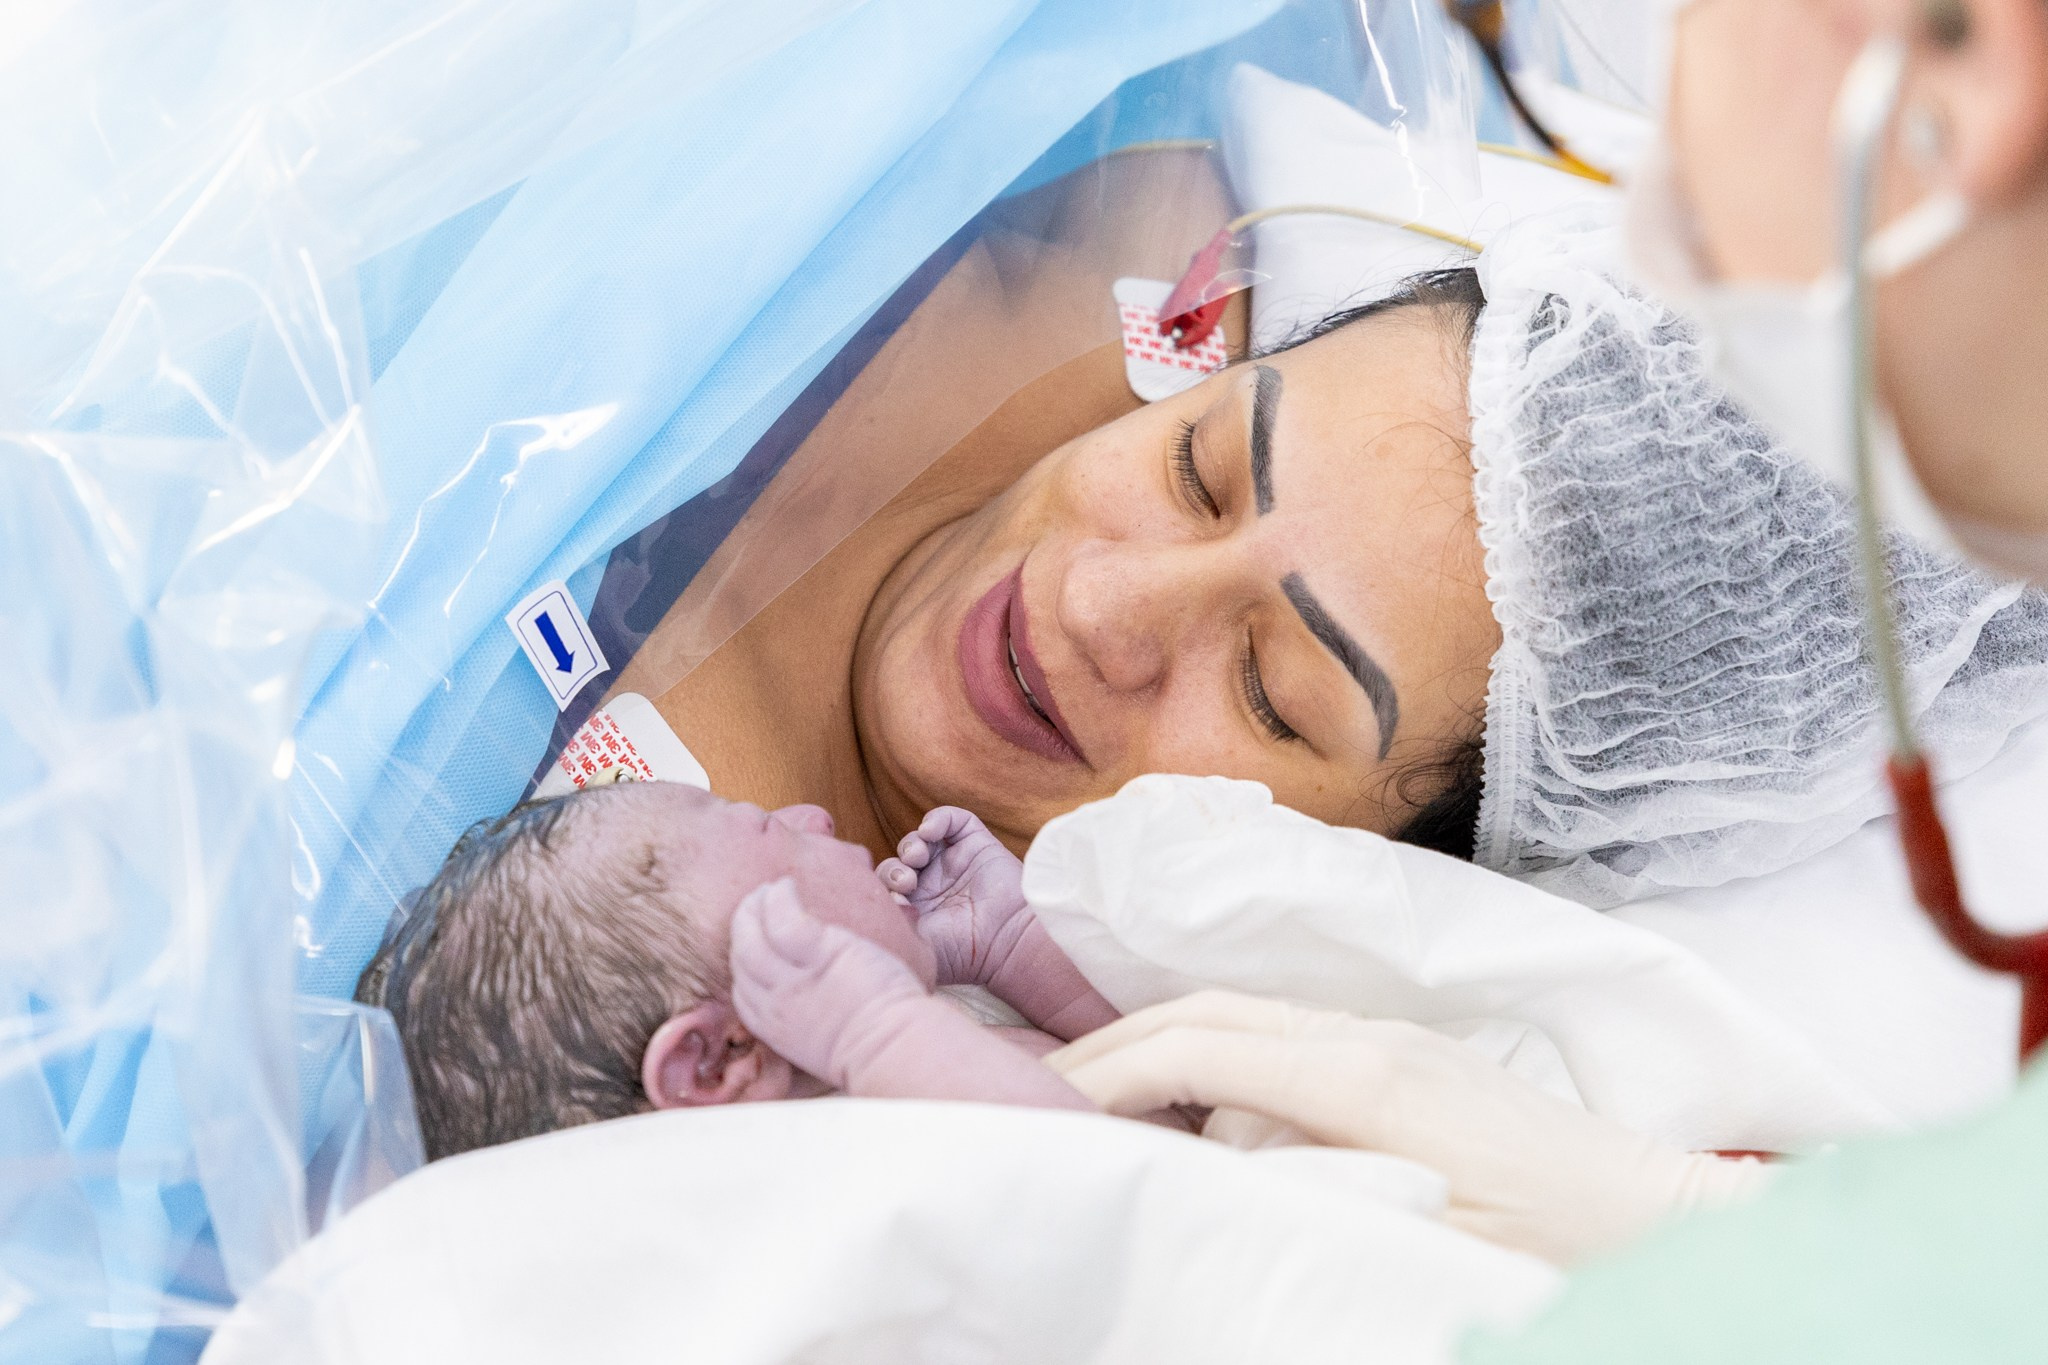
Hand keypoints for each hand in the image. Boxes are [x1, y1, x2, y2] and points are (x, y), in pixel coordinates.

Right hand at [729, 878, 927, 1090]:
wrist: (893, 1049)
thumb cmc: (873, 1046)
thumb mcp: (820, 1041)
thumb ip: (805, 1015)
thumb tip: (810, 994)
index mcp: (773, 1025)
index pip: (741, 984)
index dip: (744, 955)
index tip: (756, 937)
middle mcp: (775, 1002)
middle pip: (741, 955)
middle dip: (742, 925)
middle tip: (753, 903)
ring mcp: (794, 979)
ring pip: (752, 936)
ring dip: (754, 907)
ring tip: (767, 889)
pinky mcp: (821, 954)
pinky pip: (784, 919)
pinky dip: (779, 898)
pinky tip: (787, 885)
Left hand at [877, 807, 1029, 988]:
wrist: (1004, 942)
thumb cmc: (959, 953)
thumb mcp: (913, 943)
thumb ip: (889, 920)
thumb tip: (873, 901)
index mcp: (916, 909)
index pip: (884, 887)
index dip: (880, 887)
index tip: (893, 901)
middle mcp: (932, 885)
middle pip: (896, 863)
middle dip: (894, 869)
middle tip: (906, 882)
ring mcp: (953, 864)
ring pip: (917, 840)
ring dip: (910, 845)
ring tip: (917, 858)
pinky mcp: (974, 845)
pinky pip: (950, 819)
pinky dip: (936, 819)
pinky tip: (930, 832)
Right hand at [1047, 991, 1769, 1263]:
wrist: (1656, 1218)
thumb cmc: (1551, 1249)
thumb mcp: (1425, 1247)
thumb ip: (1306, 1201)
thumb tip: (1197, 1175)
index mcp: (1363, 1078)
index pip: (1197, 1047)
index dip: (1105, 1075)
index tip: (1036, 1112)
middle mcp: (1365, 1036)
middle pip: (1203, 1013)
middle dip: (1109, 1047)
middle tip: (1030, 1097)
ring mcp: (1385, 1038)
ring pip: (1235, 1016)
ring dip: (1153, 1046)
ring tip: (1086, 1100)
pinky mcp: (1401, 1056)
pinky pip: (1274, 1036)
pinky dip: (1205, 1057)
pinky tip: (1183, 1104)